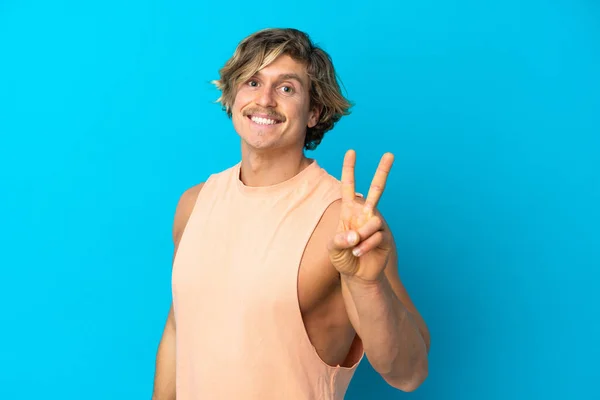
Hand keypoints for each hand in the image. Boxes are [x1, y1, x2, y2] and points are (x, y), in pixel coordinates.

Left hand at [328, 149, 394, 281]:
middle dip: (383, 171)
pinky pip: (377, 236)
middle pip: (376, 189)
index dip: (349, 170)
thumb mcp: (332, 249)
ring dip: (362, 236)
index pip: (348, 186)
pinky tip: (359, 253)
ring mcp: (375, 224)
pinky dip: (365, 246)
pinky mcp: (384, 236)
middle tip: (390, 154)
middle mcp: (364, 214)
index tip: (351, 152)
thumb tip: (355, 235)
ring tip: (354, 248)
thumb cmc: (342, 258)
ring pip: (373, 220)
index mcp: (349, 211)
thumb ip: (339, 240)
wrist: (357, 275)